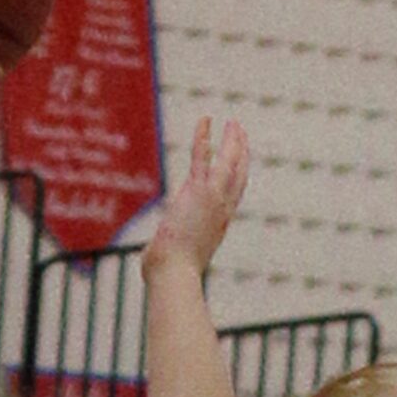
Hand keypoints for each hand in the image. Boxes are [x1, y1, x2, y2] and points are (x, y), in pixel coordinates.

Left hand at [141, 117, 248, 280]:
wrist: (174, 273)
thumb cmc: (171, 275)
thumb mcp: (175, 260)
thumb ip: (169, 253)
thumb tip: (153, 258)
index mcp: (218, 226)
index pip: (232, 197)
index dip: (238, 179)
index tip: (239, 166)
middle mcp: (221, 210)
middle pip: (239, 176)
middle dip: (242, 155)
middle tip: (242, 137)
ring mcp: (212, 198)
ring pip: (228, 162)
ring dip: (232, 141)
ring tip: (234, 123)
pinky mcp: (197, 190)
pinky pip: (202, 156)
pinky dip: (203, 137)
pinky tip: (205, 120)